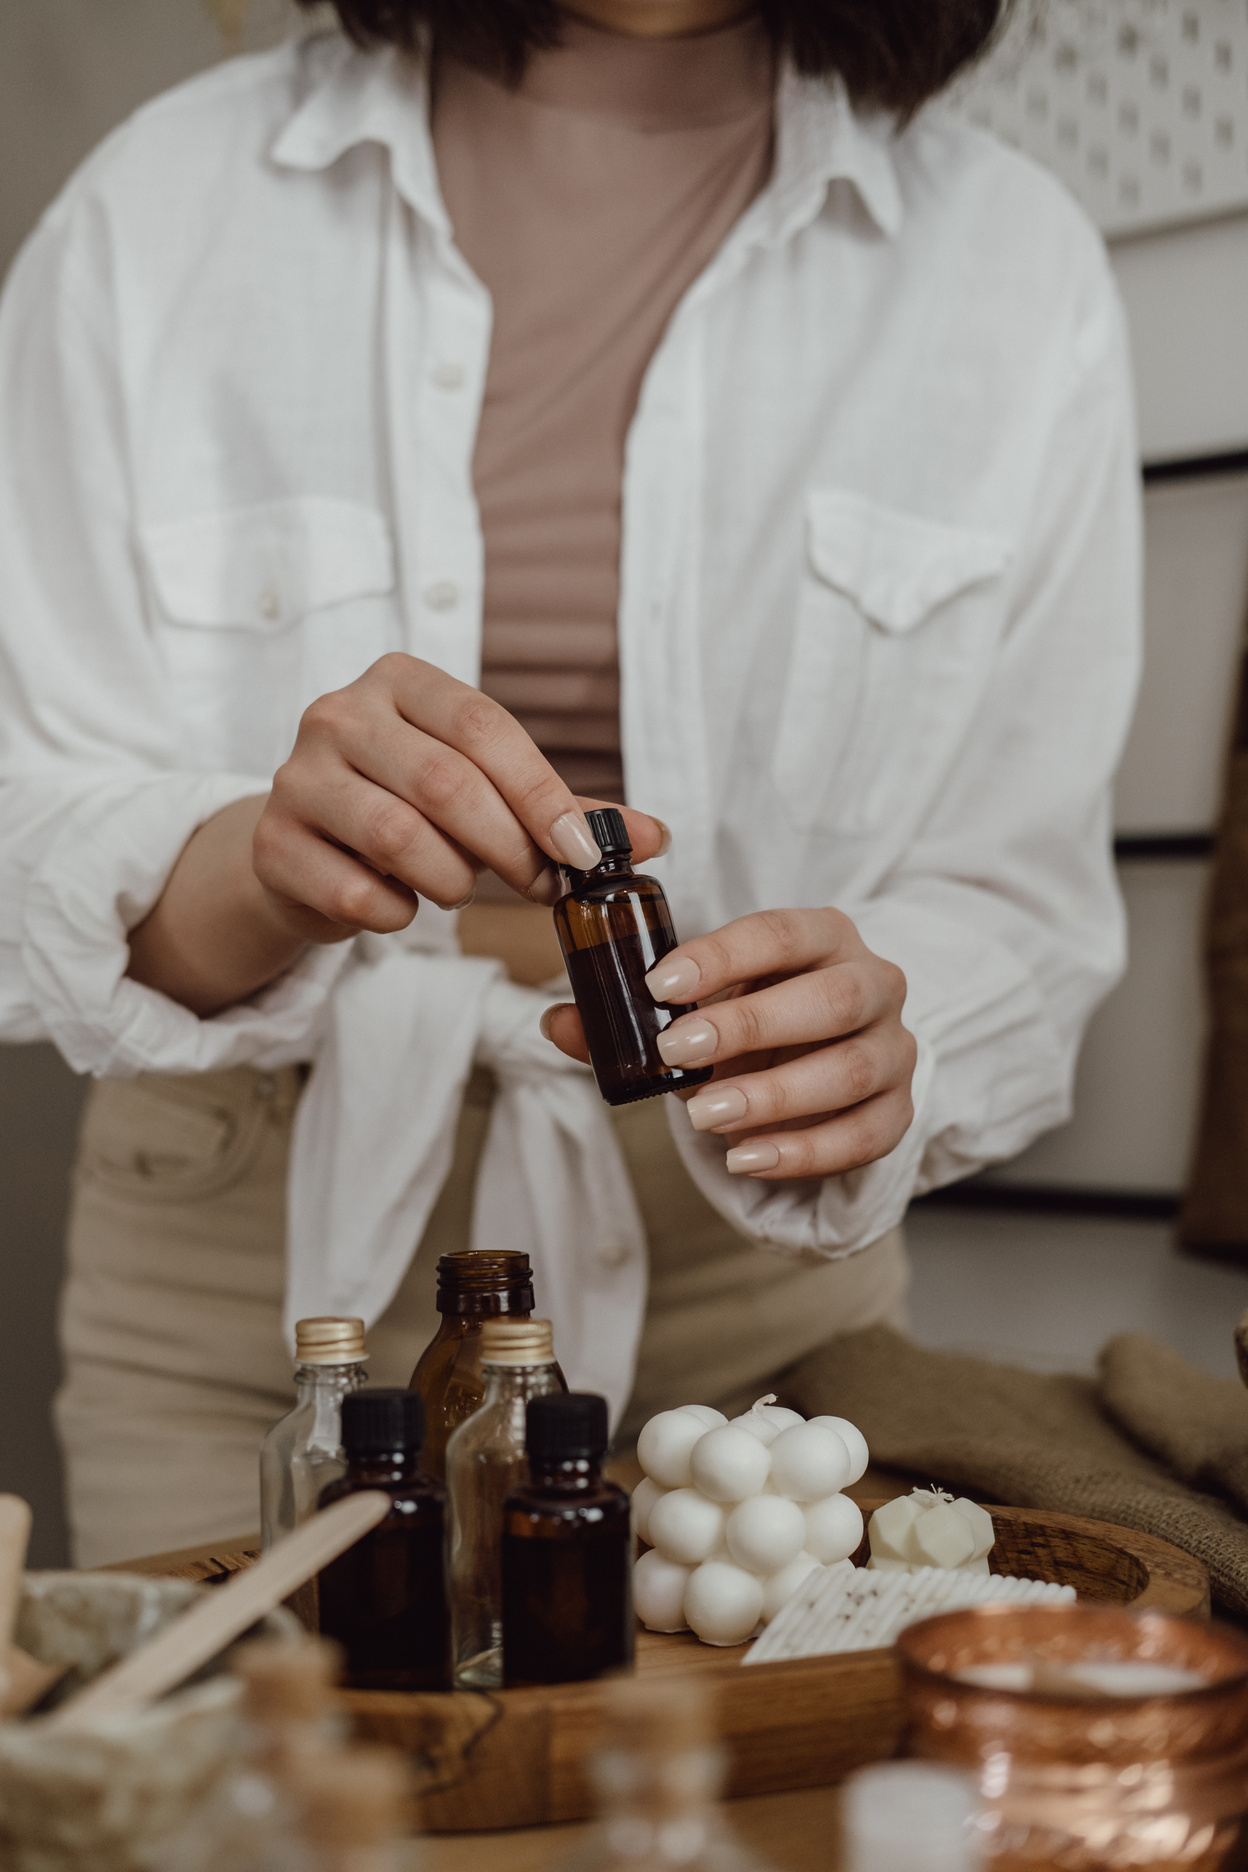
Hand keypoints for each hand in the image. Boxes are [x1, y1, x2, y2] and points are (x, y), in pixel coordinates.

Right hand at [127, 655, 665, 1016]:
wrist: (304, 853)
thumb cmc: (410, 813)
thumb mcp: (486, 796)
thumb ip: (565, 812)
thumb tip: (654, 836)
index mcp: (402, 682)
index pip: (484, 726)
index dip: (541, 793)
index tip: (583, 852)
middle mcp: (340, 714)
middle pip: (444, 781)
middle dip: (507, 847)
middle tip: (538, 885)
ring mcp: (296, 776)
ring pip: (396, 836)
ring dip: (451, 879)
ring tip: (458, 888)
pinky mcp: (272, 844)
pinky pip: (354, 890)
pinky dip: (396, 912)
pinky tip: (400, 906)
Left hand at [543, 907, 915, 1178]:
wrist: (816, 1063)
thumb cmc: (752, 1024)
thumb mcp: (696, 1010)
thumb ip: (629, 1015)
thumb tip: (559, 1021)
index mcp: (821, 937)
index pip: (781, 933)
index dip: (723, 956)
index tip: (660, 982)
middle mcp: (872, 982)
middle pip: (830, 1000)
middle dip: (751, 1027)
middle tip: (678, 1051)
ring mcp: (894, 1048)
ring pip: (852, 1069)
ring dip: (775, 1096)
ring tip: (706, 1117)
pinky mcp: (898, 1110)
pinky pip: (866, 1134)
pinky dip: (805, 1151)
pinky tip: (748, 1158)